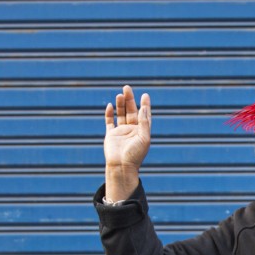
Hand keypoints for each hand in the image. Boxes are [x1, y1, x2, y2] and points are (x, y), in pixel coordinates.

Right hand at [103, 85, 150, 200]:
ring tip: (120, 94)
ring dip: (120, 104)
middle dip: (129, 100)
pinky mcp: (111, 135)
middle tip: (127, 88)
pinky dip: (109, 114)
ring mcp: (121, 132)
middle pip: (131, 111)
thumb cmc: (135, 155)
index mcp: (142, 131)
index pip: (144, 115)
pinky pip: (109, 122)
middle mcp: (131, 130)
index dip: (144, 105)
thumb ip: (144, 122)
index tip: (145, 95)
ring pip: (120, 114)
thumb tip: (143, 107)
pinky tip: (110, 106)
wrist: (121, 166)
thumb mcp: (144, 138)